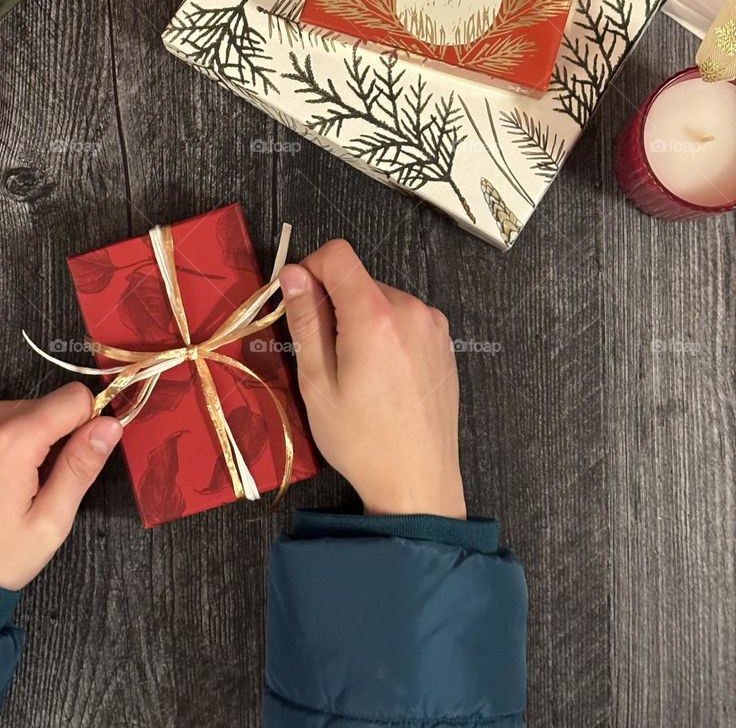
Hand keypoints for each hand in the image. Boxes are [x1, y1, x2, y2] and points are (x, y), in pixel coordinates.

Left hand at [0, 383, 121, 589]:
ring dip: (16, 436)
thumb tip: (109, 424)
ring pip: (11, 408)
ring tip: (0, 481)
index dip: (82, 425)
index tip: (69, 458)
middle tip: (29, 483)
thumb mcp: (50, 523)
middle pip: (40, 404)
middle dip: (45, 437)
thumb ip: (81, 467)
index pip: (73, 398)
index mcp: (12, 441)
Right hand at [280, 240, 464, 519]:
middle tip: (326, 357)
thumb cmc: (360, 439)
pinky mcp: (444, 341)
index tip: (299, 305)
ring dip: (360, 320)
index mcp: (375, 315)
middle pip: (358, 280)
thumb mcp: (317, 382)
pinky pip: (404, 318)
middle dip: (334, 304)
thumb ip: (305, 320)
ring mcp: (433, 324)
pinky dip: (386, 332)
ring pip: (380, 299)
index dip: (310, 270)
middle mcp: (410, 308)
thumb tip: (291, 273)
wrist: (418, 482)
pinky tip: (383, 376)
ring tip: (358, 373)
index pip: (337, 254)